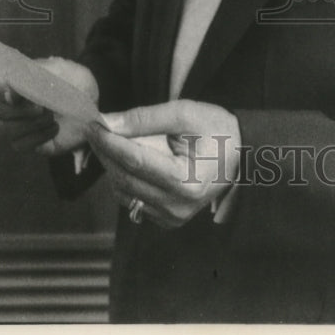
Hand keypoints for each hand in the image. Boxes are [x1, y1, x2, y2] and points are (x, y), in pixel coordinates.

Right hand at [0, 58, 98, 157]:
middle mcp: (11, 105)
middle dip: (22, 110)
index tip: (15, 96)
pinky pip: (20, 145)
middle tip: (44, 107)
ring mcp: (18, 125)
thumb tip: (13, 89)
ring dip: (30, 124)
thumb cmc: (73, 80)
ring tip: (52, 117)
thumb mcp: (61, 70)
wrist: (93, 101)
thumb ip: (37, 74)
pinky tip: (55, 128)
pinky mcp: (29, 142)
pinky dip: (38, 137)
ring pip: (5, 131)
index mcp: (15, 81)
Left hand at [86, 100, 240, 228]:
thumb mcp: (185, 114)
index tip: (94, 123)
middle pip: (125, 177)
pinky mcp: (167, 220)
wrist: (240, 155)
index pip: (135, 160)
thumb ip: (146, 118)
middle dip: (106, 151)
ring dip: (112, 165)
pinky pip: (133, 200)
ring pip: (124, 191)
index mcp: (186, 181)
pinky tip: (125, 159)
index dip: (109, 141)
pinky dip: (124, 178)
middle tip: (97, 127)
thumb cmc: (217, 130)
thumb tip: (109, 122)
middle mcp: (178, 206)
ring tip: (110, 140)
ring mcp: (172, 217)